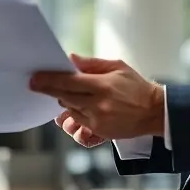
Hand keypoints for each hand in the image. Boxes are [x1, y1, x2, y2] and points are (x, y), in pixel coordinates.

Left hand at [30, 53, 162, 140]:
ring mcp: (98, 120)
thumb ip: (92, 63)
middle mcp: (98, 104)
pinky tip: (76, 105)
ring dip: (64, 100)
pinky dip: (74, 112)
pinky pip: (78, 121)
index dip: (49, 80)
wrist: (154, 112)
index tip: (34, 78)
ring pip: (69, 109)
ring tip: (64, 92)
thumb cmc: (136, 87)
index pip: (68, 82)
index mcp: (102, 86)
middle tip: (36, 83)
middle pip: (64, 97)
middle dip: (49, 90)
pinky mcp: (100, 131)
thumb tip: (71, 58)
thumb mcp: (117, 67)